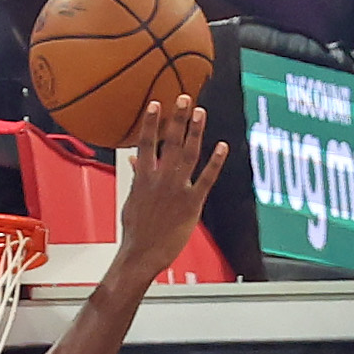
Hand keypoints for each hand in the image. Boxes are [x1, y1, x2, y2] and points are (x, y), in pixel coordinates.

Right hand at [113, 95, 227, 283]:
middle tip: (184, 98)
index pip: (145, 143)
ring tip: (200, 112)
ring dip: (195, 132)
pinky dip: (215, 163)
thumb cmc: (136, 232)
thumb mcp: (131, 201)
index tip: (157, 104)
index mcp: (143, 178)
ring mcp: (177, 190)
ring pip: (188, 155)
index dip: (151, 122)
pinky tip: (222, 147)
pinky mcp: (192, 204)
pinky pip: (206, 179)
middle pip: (169, 142)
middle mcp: (160, 179)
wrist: (142, 255)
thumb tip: (134, 160)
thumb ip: (136, 178)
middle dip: (177, 119)